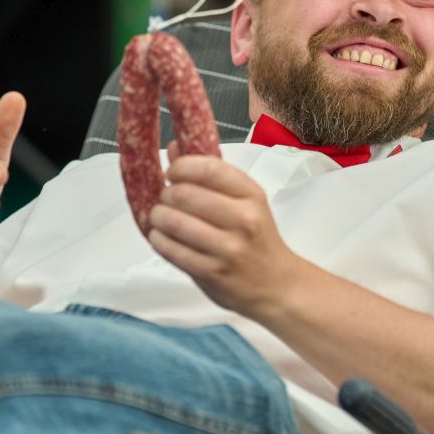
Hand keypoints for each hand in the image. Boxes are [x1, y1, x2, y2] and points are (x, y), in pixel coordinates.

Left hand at [146, 142, 307, 316]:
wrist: (277, 285)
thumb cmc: (257, 239)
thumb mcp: (245, 202)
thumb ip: (210, 175)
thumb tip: (174, 148)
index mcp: (252, 195)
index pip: (210, 169)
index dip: (181, 167)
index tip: (172, 172)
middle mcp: (243, 220)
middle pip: (185, 194)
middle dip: (165, 194)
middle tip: (165, 198)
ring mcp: (228, 248)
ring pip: (174, 222)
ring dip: (157, 216)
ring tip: (159, 217)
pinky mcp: (212, 272)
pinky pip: (172, 250)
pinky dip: (158, 240)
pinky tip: (161, 237)